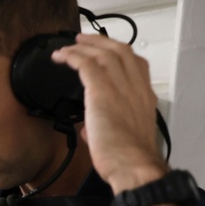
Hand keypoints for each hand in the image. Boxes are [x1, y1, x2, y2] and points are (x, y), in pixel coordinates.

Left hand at [51, 33, 166, 191]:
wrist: (133, 166)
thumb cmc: (128, 159)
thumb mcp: (123, 138)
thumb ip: (105, 127)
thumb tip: (89, 130)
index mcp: (144, 97)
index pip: (136, 64)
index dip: (120, 54)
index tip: (106, 51)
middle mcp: (136, 87)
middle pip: (121, 51)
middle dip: (100, 42)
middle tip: (83, 39)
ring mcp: (121, 88)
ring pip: (103, 53)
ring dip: (84, 46)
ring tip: (68, 46)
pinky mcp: (103, 92)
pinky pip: (86, 64)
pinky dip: (72, 57)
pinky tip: (61, 56)